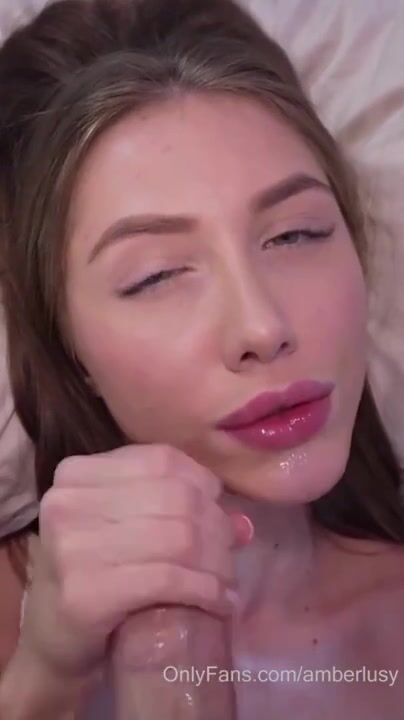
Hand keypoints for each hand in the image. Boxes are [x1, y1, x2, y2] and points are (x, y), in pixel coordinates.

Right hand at [19, 444, 243, 679]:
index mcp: (76, 473)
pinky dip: (205, 590)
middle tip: (231, 553)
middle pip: (176, 498)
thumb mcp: (127, 527)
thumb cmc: (95, 575)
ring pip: (179, 538)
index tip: (219, 514)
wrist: (53, 643)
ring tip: (227, 580)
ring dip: (217, 562)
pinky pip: (169, 579)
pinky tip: (219, 602)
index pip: (163, 461)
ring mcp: (73, 546)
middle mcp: (68, 502)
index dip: (204, 486)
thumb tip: (242, 523)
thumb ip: (176, 510)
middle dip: (216, 527)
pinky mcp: (86, 593)